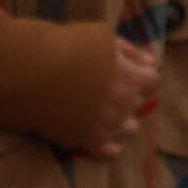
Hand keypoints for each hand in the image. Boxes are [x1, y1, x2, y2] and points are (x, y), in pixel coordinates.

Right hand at [67, 30, 163, 158]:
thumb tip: (152, 63)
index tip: (127, 71)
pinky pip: (109, 150)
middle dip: (130, 95)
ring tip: (104, 109)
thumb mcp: (104, 37)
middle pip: (139, 104)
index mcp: (133, 80)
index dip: (141, 75)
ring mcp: (107, 127)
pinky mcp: (88, 141)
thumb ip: (131, 51)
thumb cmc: (70, 47)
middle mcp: (125, 107)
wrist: (35, 71)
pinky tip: (100, 131)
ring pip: (129, 129)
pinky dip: (109, 142)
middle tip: (109, 86)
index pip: (153, 82)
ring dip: (122, 119)